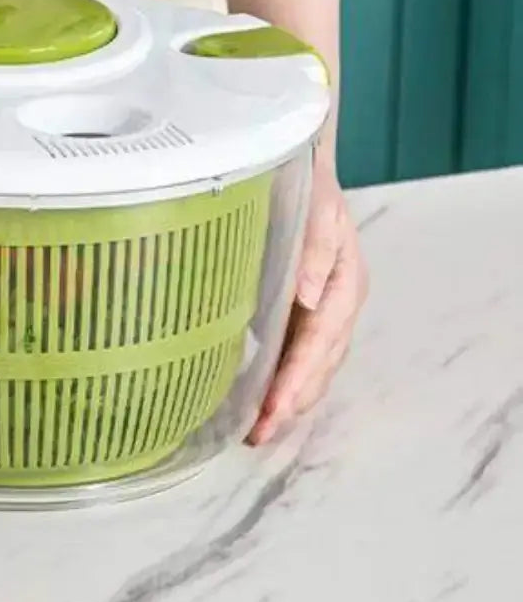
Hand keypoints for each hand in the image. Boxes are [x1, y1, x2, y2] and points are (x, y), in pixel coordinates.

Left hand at [248, 153, 367, 444]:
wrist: (302, 166)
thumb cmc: (306, 185)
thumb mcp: (316, 208)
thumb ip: (312, 250)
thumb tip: (308, 297)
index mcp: (344, 283)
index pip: (320, 343)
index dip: (296, 379)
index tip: (273, 410)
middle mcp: (337, 302)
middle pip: (320, 365)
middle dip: (291, 403)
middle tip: (257, 434)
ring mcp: (323, 309)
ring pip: (311, 366)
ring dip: (288, 400)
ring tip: (257, 430)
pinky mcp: (304, 309)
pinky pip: (297, 352)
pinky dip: (282, 379)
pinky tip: (259, 396)